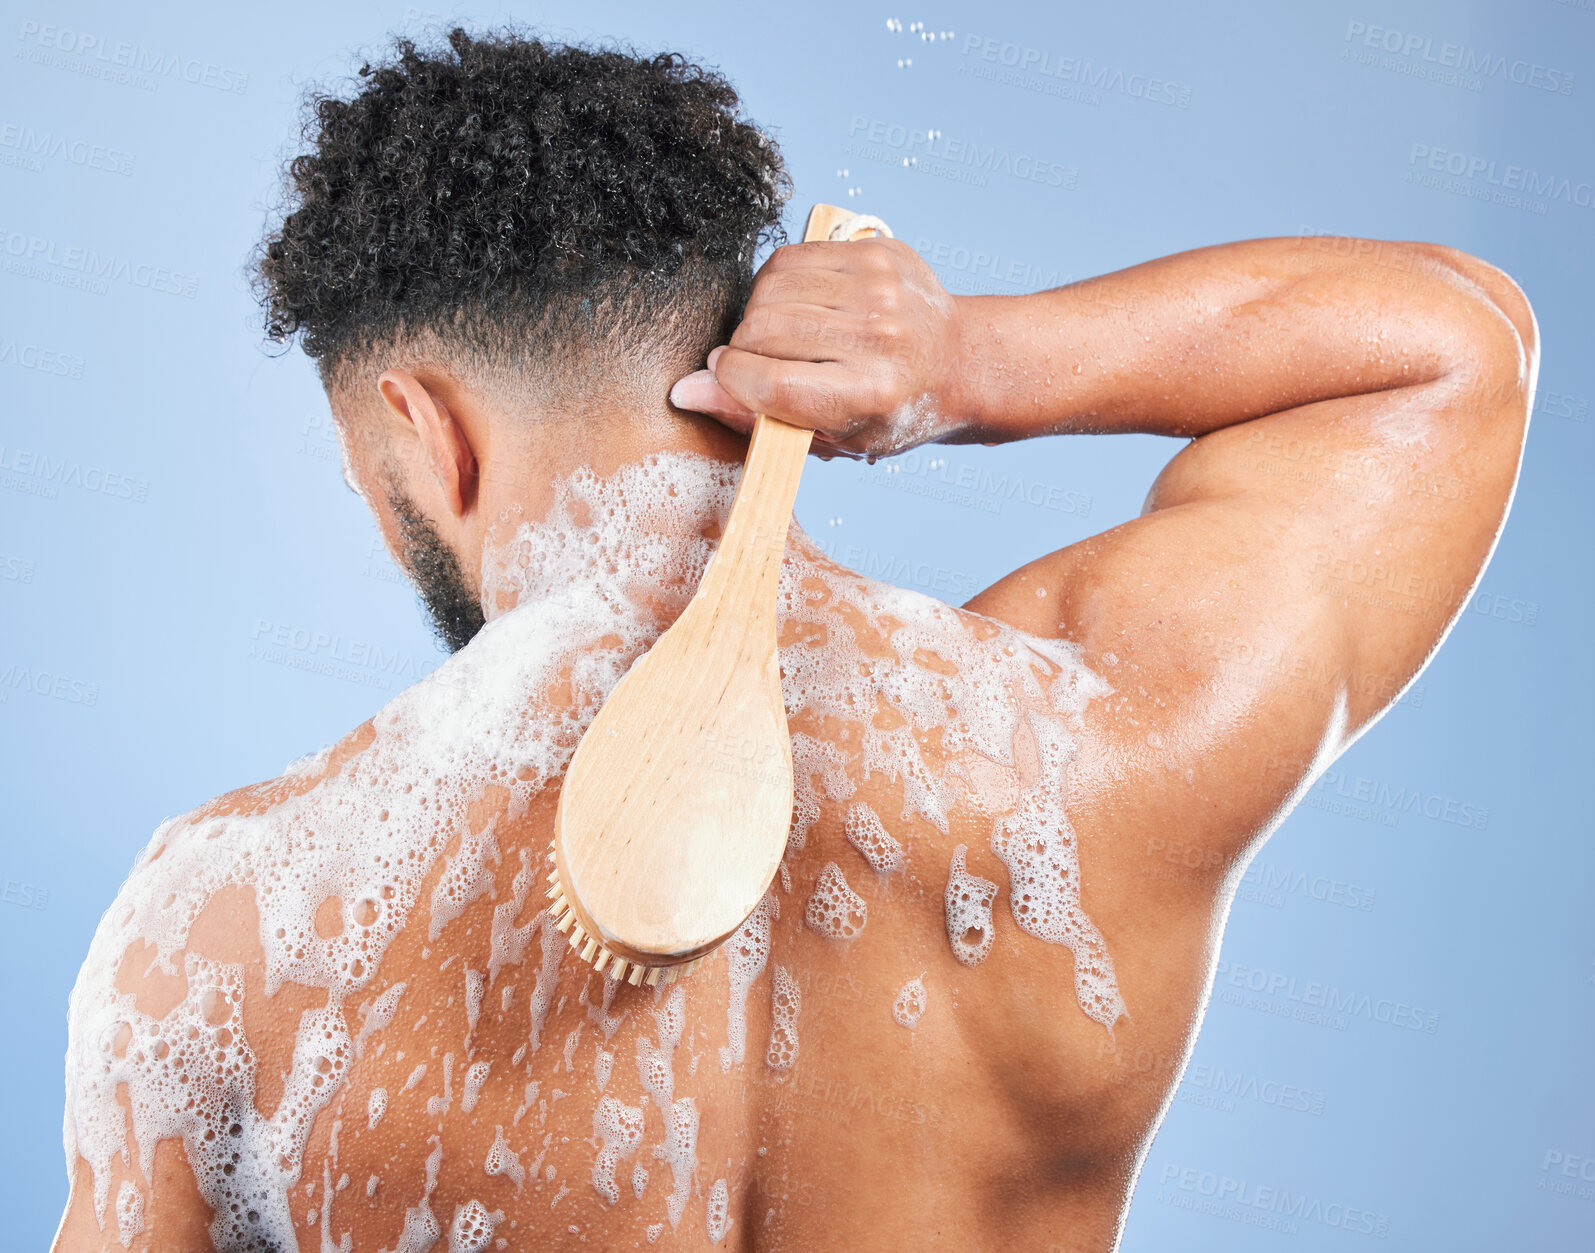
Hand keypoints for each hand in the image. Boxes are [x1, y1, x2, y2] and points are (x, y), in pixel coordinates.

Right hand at [669, 238, 966, 459]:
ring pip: (767, 289)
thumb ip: (757, 416)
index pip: (770, 383)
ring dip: (758, 314)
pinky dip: (778, 285)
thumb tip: (688, 390)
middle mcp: (877, 337)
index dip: (731, 381)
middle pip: (761, 331)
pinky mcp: (872, 252)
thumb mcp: (833, 437)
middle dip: (741, 349)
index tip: (725, 378)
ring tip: (780, 335)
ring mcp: (877, 289)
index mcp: (870, 395)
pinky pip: (788, 259)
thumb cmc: (892, 410)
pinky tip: (798, 305)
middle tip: (758, 362)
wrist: (958, 362)